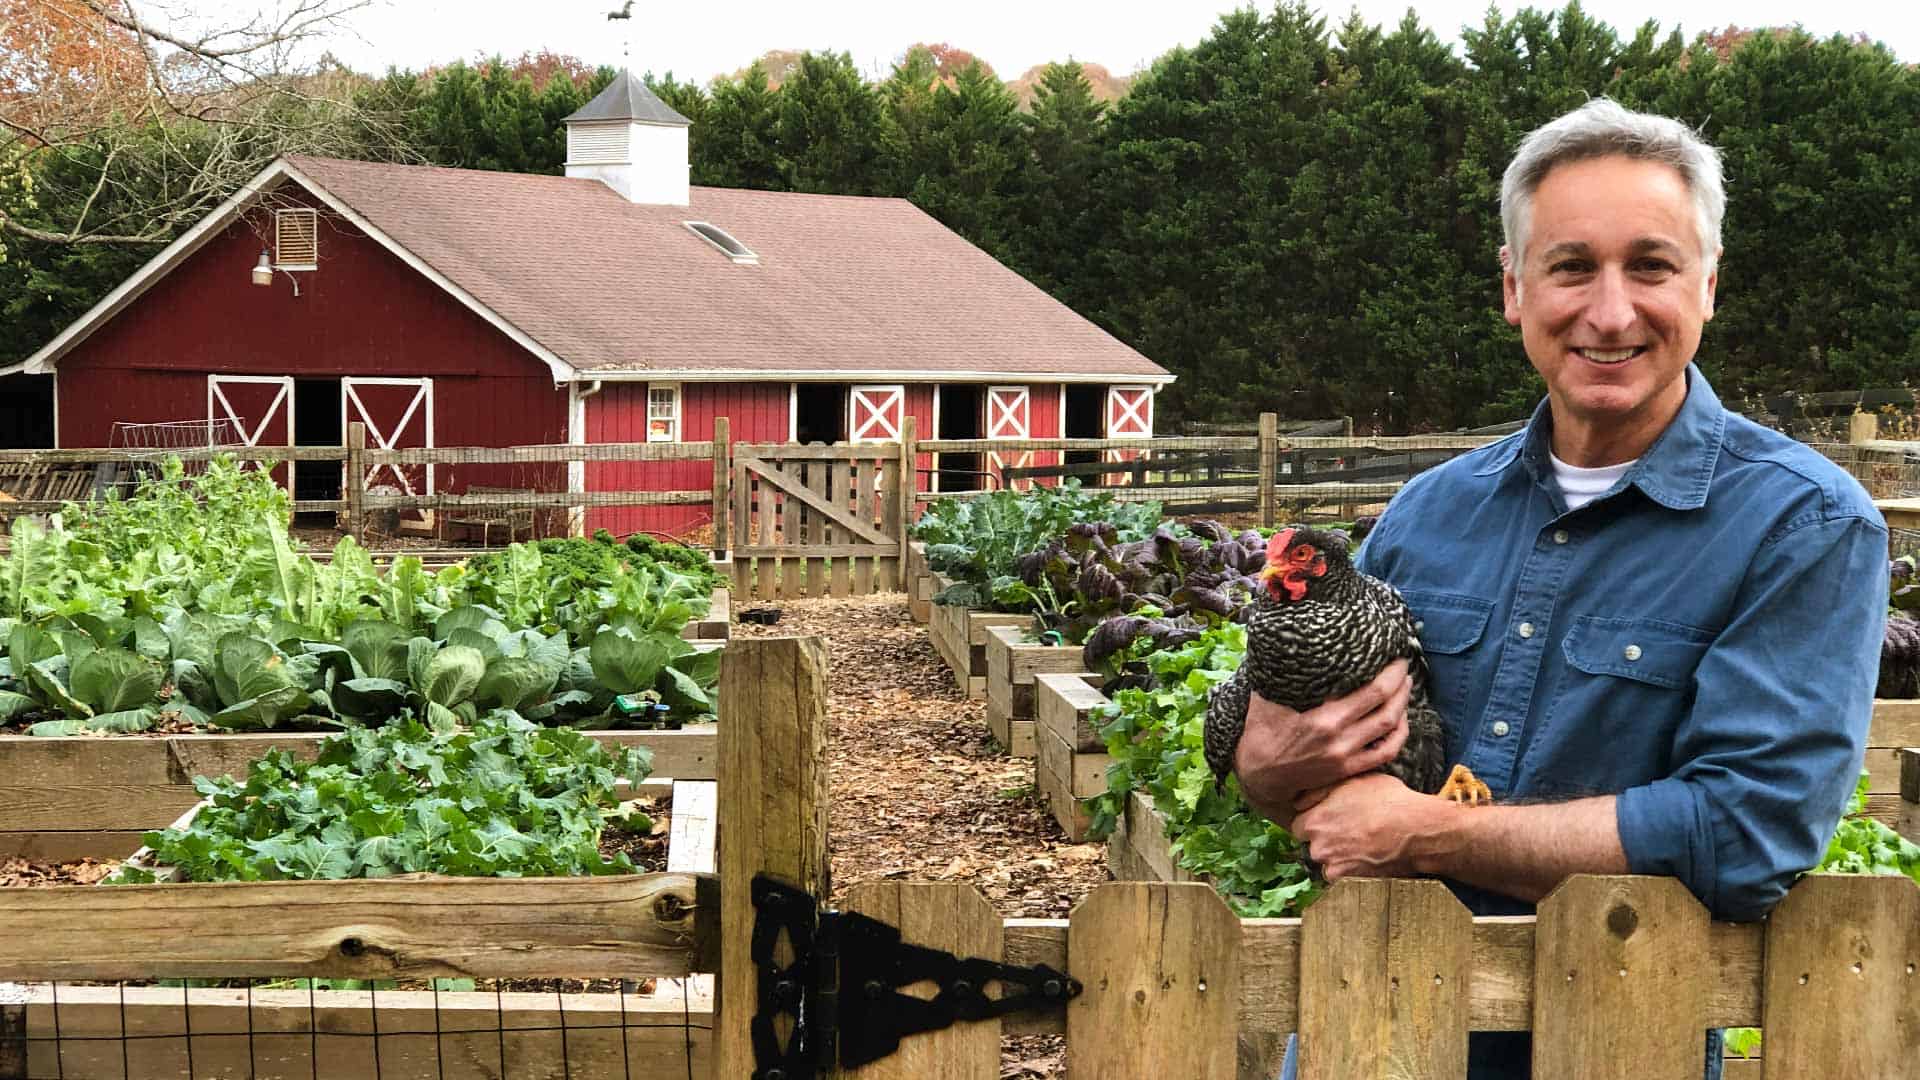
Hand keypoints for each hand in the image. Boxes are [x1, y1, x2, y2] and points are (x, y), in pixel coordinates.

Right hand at [1233, 660, 1411, 823]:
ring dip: (1403, 705)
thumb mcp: (1266, 697)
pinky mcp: (1347, 769)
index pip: (1373, 691)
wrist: (1259, 775)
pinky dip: (1399, 735)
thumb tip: (1287, 642)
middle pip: (1387, 707)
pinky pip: (1386, 753)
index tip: (1396, 658)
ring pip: (1390, 728)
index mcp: (1324, 717)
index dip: (1391, 673)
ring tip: (1405, 687)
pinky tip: (1401, 721)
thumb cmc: (1261, 731)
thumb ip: (1280, 672)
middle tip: (1403, 666)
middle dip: (1401, 683)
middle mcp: (1340, 737)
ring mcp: (1346, 756)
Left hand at [1290, 772, 1439, 879]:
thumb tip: (1300, 800)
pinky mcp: (1347, 881)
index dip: (1315, 821)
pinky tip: (1367, 858)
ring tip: (1362, 846)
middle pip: (1312, 845)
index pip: (1298, 826)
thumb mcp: (1351, 781)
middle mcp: (1317, 845)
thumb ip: (1320, 791)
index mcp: (1314, 820)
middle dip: (1325, 840)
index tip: (1331, 820)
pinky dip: (1350, 872)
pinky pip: (1340, 878)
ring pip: (1326, 862)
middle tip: (1350, 832)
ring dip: (1338, 856)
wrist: (1416, 829)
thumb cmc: (1388, 801)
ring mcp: (1332, 865)